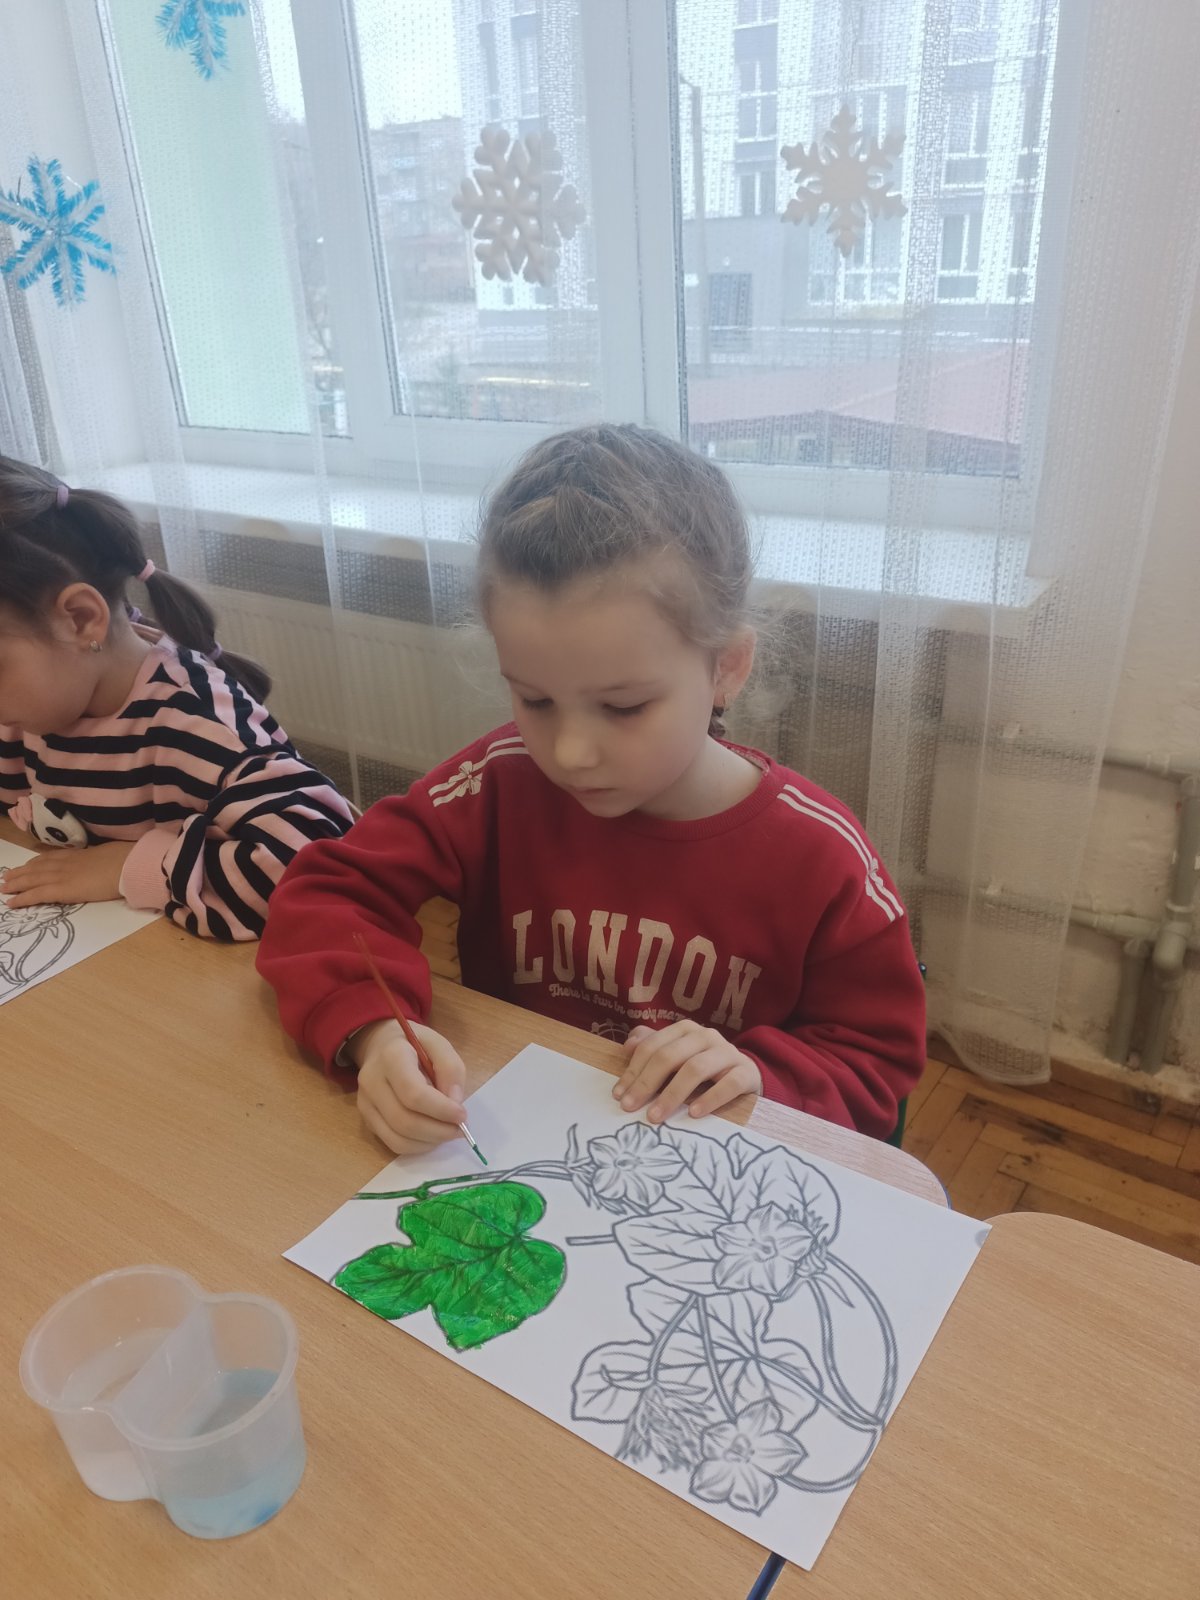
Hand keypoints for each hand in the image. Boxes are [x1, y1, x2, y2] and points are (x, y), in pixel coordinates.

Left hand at [1, 841, 135, 907]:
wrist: (125, 865)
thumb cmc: (124, 860)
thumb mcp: (110, 855)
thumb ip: (101, 860)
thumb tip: (106, 863)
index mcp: (77, 855)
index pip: (51, 857)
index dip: (35, 862)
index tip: (27, 865)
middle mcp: (65, 863)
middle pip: (36, 868)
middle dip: (20, 873)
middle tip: (6, 876)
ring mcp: (61, 876)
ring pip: (31, 880)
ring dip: (15, 884)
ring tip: (4, 888)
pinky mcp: (61, 890)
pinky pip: (36, 895)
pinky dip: (22, 899)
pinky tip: (11, 903)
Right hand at [353, 1019, 468, 1156]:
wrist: (380, 1046)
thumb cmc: (415, 1045)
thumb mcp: (439, 1045)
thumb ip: (451, 1069)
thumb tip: (455, 1103)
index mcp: (391, 1057)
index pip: (413, 1093)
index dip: (440, 1109)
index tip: (462, 1115)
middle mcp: (372, 1081)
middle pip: (404, 1120)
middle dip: (437, 1131)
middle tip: (459, 1129)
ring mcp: (365, 1103)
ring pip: (397, 1138)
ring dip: (429, 1142)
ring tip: (447, 1132)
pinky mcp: (366, 1119)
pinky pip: (392, 1143)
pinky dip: (417, 1146)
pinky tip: (431, 1136)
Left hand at [614, 1021, 762, 1123]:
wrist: (746, 1074)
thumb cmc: (704, 1067)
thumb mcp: (677, 1056)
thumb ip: (652, 1048)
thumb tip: (627, 1047)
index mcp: (685, 1030)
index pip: (653, 1047)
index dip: (633, 1071)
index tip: (619, 1095)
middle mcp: (706, 1036)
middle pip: (670, 1056)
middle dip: (646, 1083)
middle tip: (630, 1107)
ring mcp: (727, 1052)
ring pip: (695, 1069)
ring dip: (672, 1094)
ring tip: (656, 1115)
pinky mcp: (746, 1072)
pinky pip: (728, 1084)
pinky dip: (710, 1098)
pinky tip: (694, 1114)